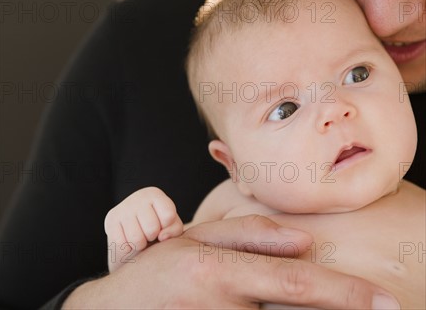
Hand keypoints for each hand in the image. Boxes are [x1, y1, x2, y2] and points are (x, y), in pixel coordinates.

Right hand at [63, 215, 399, 308]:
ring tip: (234, 294)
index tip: (384, 301)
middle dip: (331, 307)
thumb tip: (304, 239)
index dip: (345, 293)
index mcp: (219, 272)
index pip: (295, 282)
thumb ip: (250, 236)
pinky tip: (239, 306)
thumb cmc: (155, 273)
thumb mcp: (196, 242)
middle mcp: (222, 308)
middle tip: (369, 304)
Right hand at [104, 187, 183, 271]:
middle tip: (149, 233)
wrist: (132, 234)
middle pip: (152, 229)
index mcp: (155, 194)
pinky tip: (128, 240)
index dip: (166, 227)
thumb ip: (174, 230)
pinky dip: (127, 248)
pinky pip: (122, 244)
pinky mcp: (110, 220)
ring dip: (140, 244)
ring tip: (140, 237)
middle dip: (152, 237)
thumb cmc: (157, 228)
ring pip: (136, 239)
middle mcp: (138, 196)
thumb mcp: (171, 226)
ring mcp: (123, 207)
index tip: (162, 225)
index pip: (168, 216)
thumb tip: (162, 237)